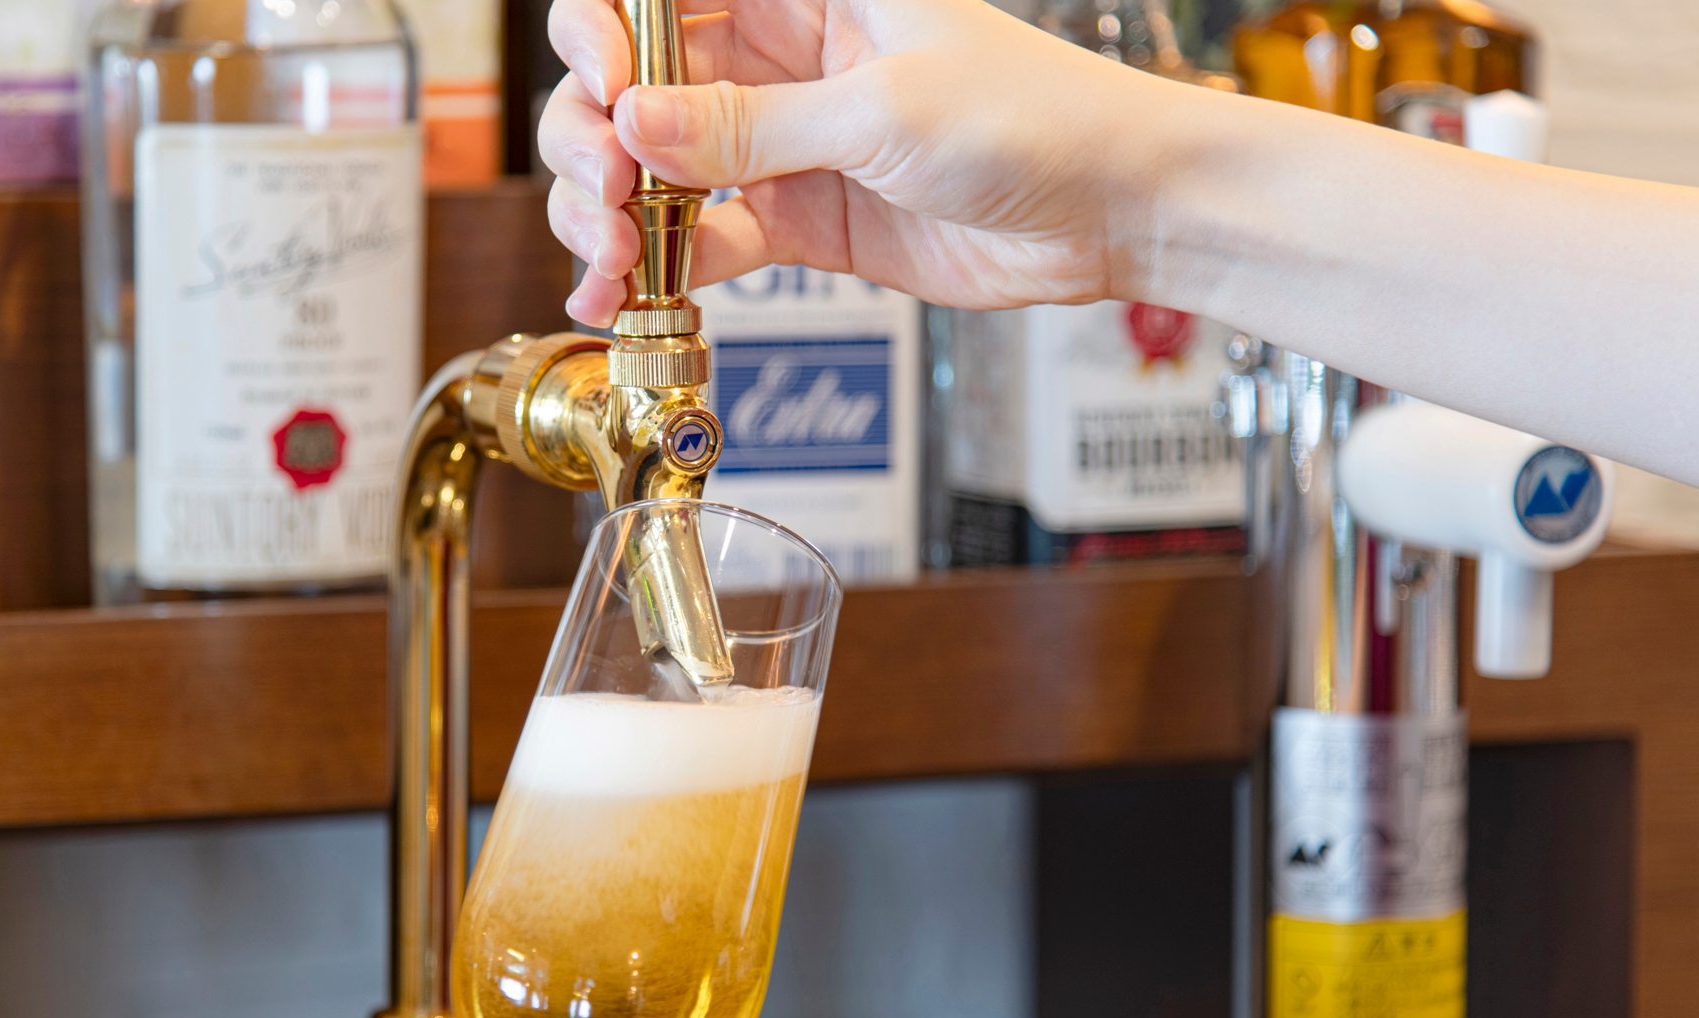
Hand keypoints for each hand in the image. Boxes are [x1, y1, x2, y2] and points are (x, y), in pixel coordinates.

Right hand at [538, 0, 1200, 324]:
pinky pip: (704, 236)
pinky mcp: (798, 218)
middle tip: (606, 193)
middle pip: (635, 82)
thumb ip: (754, 124)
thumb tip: (635, 123)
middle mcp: (779, 59)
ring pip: (655, 164)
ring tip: (608, 262)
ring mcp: (782, 142)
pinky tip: (627, 295)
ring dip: (612, 211)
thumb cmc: (1033, 117)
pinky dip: (658, 268)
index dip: (607, 32)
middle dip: (594, 134)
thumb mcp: (885, 110)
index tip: (605, 85)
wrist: (1112, 211)